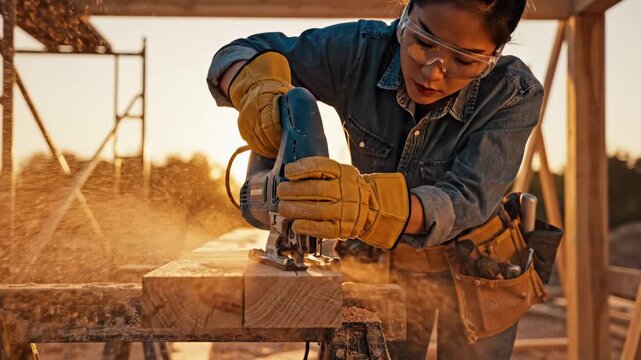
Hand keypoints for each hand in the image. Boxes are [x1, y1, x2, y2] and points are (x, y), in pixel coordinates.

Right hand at [229, 51, 292, 158]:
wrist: (256, 86)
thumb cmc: (278, 91)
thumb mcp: (288, 92)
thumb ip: (295, 105)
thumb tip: (307, 123)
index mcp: (263, 99)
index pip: (270, 124)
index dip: (280, 137)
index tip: (290, 144)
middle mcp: (250, 110)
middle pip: (264, 136)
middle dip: (276, 146)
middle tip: (289, 153)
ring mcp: (244, 120)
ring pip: (257, 142)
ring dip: (270, 151)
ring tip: (282, 154)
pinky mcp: (242, 128)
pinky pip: (252, 143)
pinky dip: (263, 150)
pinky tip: (273, 152)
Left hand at [277, 157, 409, 249]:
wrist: (372, 207)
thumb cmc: (345, 188)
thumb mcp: (339, 173)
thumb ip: (319, 173)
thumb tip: (288, 175)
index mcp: (343, 172)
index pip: (320, 167)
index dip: (302, 169)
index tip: (288, 171)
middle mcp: (346, 190)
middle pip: (316, 189)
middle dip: (293, 191)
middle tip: (281, 192)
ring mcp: (346, 210)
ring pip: (317, 210)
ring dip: (296, 209)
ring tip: (283, 208)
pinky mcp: (343, 228)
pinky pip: (323, 229)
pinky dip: (307, 227)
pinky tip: (295, 225)